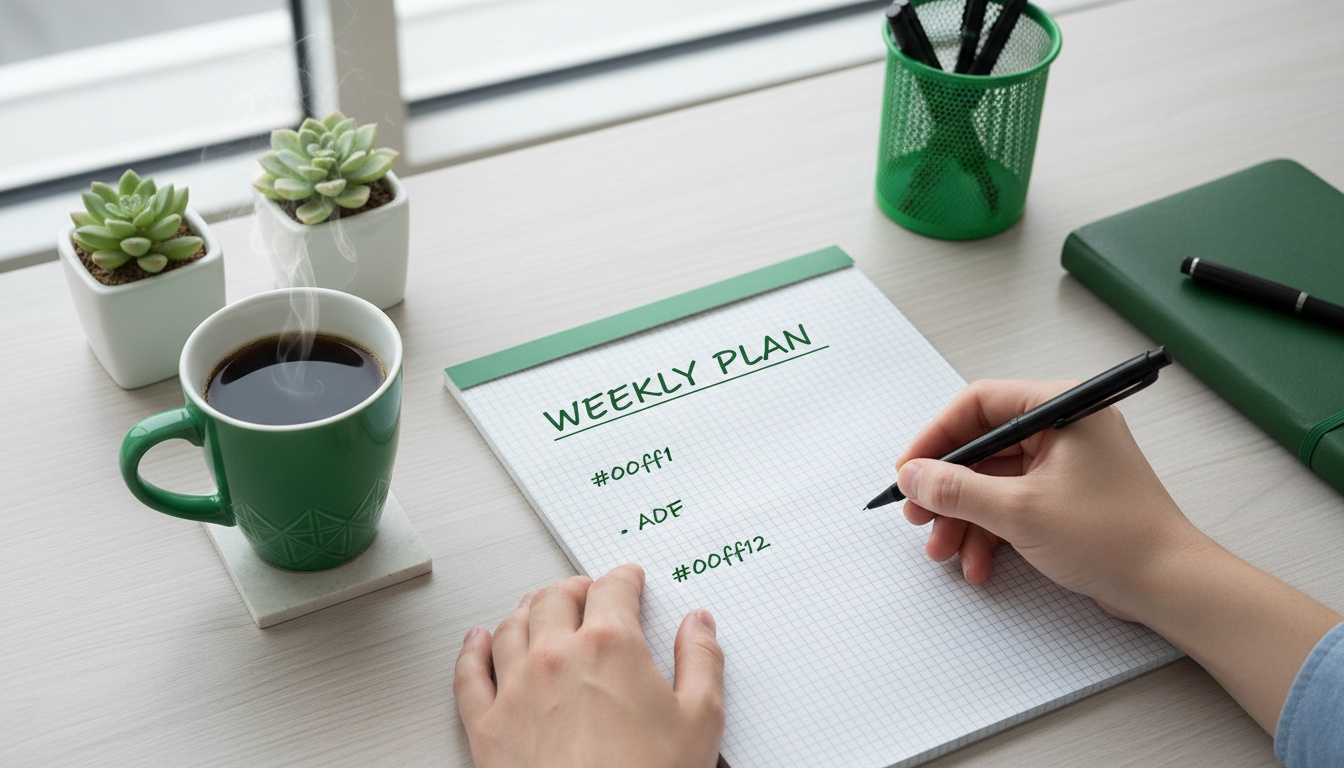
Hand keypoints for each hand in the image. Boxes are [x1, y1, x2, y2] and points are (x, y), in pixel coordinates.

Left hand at [454, 564, 725, 767]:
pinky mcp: (486, 725)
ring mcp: (515, 688)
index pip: (613, 588)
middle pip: (557, 597)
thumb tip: (699, 625)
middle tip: (587, 591)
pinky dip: (472, 649)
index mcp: (609, 646)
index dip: (625, 578)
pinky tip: (477, 640)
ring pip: (512, 625)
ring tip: (540, 607)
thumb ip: (702, 662)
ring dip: (529, 608)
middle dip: (576, 588)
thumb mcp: (700, 721)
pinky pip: (468, 672)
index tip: (629, 579)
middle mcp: (555, 656)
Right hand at [895, 379, 1342, 734]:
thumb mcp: (1020, 512)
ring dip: (963, 518)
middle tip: (918, 515)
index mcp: (1062, 409)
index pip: (980, 404)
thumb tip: (913, 476)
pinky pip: (1013, 504)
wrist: (1171, 586)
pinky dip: (990, 532)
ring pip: (993, 482)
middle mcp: (1064, 429)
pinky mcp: (1066, 498)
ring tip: (943, 550)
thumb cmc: (1115, 537)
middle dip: (947, 489)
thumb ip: (957, 491)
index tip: (909, 470)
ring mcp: (1066, 465)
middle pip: (983, 447)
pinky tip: (978, 563)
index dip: (937, 437)